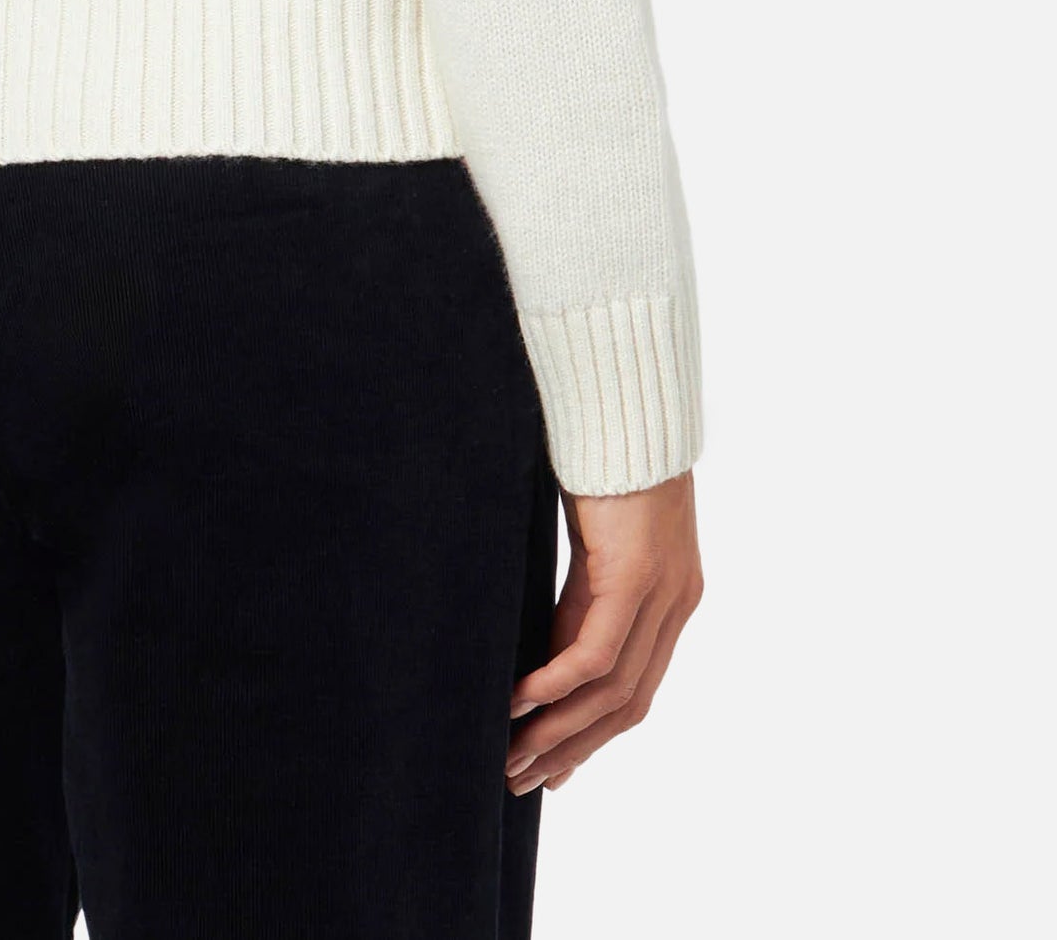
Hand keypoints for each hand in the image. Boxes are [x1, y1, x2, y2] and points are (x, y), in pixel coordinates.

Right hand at [506, 470, 701, 797]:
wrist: (630, 409)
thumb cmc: (607, 462)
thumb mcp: (595, 545)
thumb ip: (585, 597)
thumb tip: (550, 650)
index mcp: (672, 600)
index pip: (636, 690)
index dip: (593, 735)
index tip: (554, 767)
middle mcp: (676, 606)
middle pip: (628, 706)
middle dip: (573, 749)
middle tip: (523, 780)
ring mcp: (662, 595)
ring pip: (613, 692)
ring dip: (559, 731)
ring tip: (512, 756)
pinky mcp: (637, 577)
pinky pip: (596, 653)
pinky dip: (556, 685)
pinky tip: (521, 702)